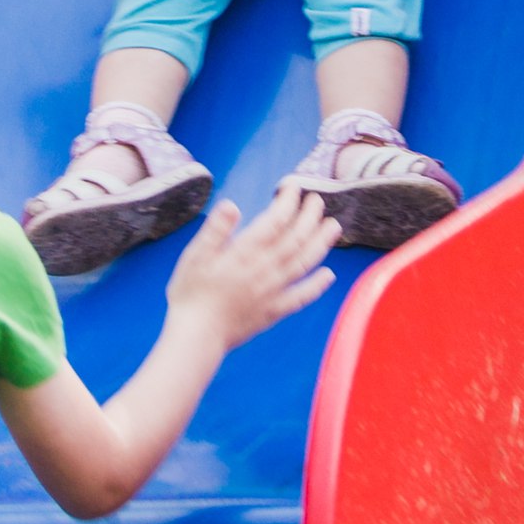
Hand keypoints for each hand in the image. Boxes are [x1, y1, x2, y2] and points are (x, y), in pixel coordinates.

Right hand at [165, 190, 338, 350]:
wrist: (196, 336)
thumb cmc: (190, 294)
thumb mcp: (193, 257)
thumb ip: (215, 231)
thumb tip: (232, 205)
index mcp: (244, 253)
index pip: (274, 221)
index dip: (288, 202)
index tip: (293, 187)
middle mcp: (264, 270)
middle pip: (295, 238)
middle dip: (310, 216)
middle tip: (317, 200)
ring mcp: (272, 292)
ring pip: (304, 263)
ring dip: (321, 243)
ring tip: (333, 227)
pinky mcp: (273, 311)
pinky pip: (301, 297)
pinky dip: (317, 286)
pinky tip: (329, 275)